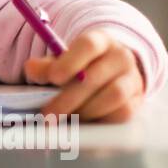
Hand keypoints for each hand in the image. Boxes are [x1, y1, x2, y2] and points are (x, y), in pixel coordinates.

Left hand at [23, 29, 145, 122]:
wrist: (109, 76)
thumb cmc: (79, 68)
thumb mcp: (61, 62)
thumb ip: (45, 66)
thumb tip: (31, 69)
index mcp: (101, 40)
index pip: (88, 45)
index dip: (70, 61)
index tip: (53, 78)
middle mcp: (121, 58)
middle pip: (97, 78)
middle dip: (68, 99)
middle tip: (48, 115)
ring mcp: (132, 80)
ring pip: (113, 97)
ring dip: (85, 112)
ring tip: (64, 121)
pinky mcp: (137, 103)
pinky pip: (121, 116)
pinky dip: (99, 123)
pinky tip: (81, 127)